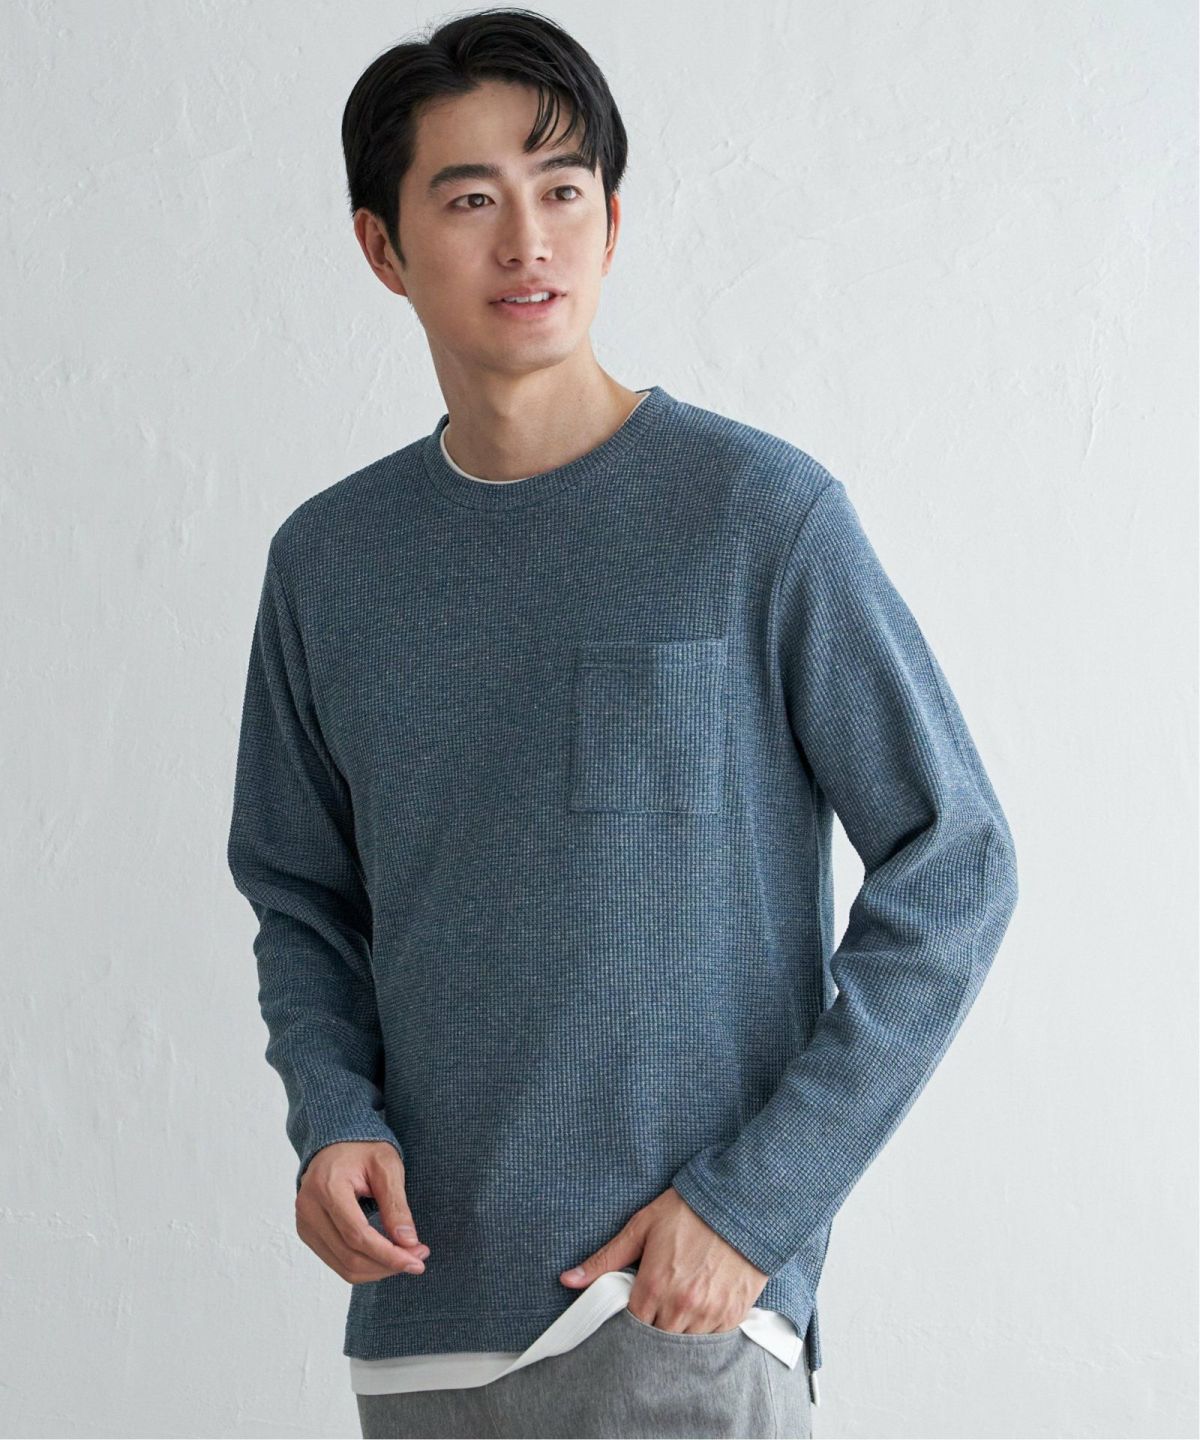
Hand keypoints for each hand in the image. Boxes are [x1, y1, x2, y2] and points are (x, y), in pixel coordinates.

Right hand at [295, 1141, 430, 1283]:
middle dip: (387, 1265)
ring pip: (342, 1266)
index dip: (389, 1254)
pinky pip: (336, 1261)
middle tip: (417, 1260)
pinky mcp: (307, 1232)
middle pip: (350, 1256)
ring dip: (377, 1270)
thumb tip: (409, 1243)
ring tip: (404, 1259)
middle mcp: (309, 1208)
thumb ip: (396, 1205)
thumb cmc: (363, 1149)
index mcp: (327, 1187)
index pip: (358, 1236)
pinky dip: (363, 1265)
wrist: (336, 1142)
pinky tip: (383, 1257)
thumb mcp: (387, 1167)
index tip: (417, 1260)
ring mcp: (304, 1223)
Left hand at [559, 1185, 769, 1333]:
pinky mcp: (733, 1314)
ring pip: (684, 1346)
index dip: (627, 1322)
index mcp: (654, 1285)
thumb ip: (605, 1259)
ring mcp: (709, 1314)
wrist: (740, 1201)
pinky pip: (712, 1341)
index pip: (630, 1326)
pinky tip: (699, 1311)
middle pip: (655, 1341)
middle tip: (653, 1309)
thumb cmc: (688, 1211)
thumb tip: (567, 1280)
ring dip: (676, 1333)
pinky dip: (703, 1332)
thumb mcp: (642, 1227)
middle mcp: (681, 1306)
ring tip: (675, 1310)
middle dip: (651, 1328)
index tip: (630, 1310)